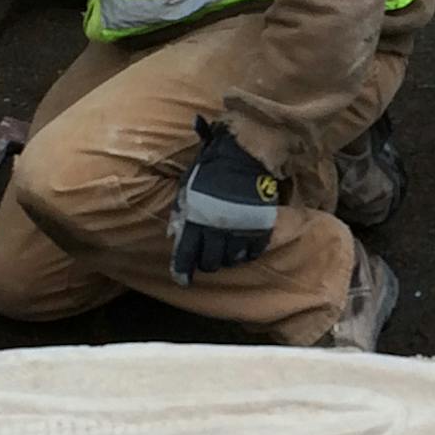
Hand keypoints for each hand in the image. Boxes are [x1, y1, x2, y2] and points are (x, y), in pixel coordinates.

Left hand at [168, 117, 280, 286]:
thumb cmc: (212, 169)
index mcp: (196, 219)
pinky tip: (241, 247)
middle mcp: (217, 229)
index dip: (182, 271)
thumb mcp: (187, 187)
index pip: (186, 255)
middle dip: (206, 263)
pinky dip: (245, 254)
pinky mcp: (260, 228)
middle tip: (206, 258)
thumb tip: (173, 236)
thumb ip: (180, 212)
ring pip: (231, 261)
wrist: (245, 154)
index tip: (182, 281)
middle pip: (210, 263)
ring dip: (226, 259)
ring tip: (224, 251)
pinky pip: (252, 253)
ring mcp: (240, 229)